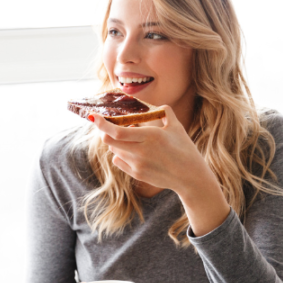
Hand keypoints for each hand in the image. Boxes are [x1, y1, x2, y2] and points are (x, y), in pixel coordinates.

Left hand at [91, 106, 208, 194]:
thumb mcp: (177, 127)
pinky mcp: (136, 174)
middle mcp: (141, 151)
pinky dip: (120, 154)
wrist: (189, 177)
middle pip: (110, 141)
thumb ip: (164, 112)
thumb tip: (155, 105)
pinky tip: (133, 152)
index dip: (102, 124)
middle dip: (105, 131)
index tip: (92, 117)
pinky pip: (118, 161)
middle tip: (109, 125)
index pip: (117, 132)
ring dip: (116, 142)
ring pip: (114, 150)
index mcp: (150, 136)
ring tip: (131, 139)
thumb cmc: (184, 149)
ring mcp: (137, 165)